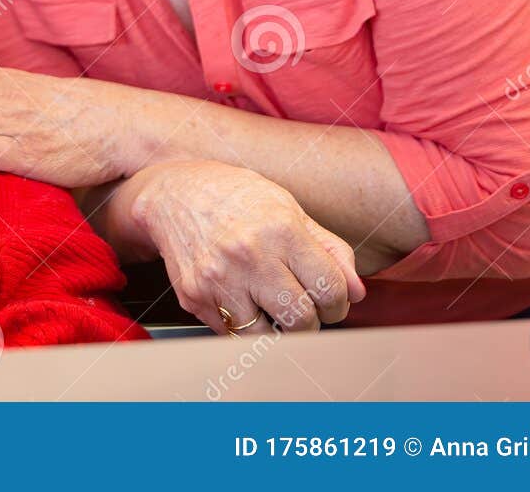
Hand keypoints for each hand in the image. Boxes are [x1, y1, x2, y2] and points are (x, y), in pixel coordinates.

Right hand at [121, 159, 366, 333]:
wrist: (172, 193)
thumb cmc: (236, 198)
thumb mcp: (289, 209)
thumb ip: (329, 249)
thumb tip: (356, 291)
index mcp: (281, 230)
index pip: (330, 290)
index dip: (338, 303)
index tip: (330, 302)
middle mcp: (248, 255)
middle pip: (301, 320)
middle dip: (309, 321)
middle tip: (302, 308)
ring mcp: (217, 279)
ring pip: (266, 335)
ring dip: (275, 328)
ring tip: (270, 306)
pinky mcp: (193, 296)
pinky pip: (231, 333)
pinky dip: (242, 325)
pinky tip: (240, 299)